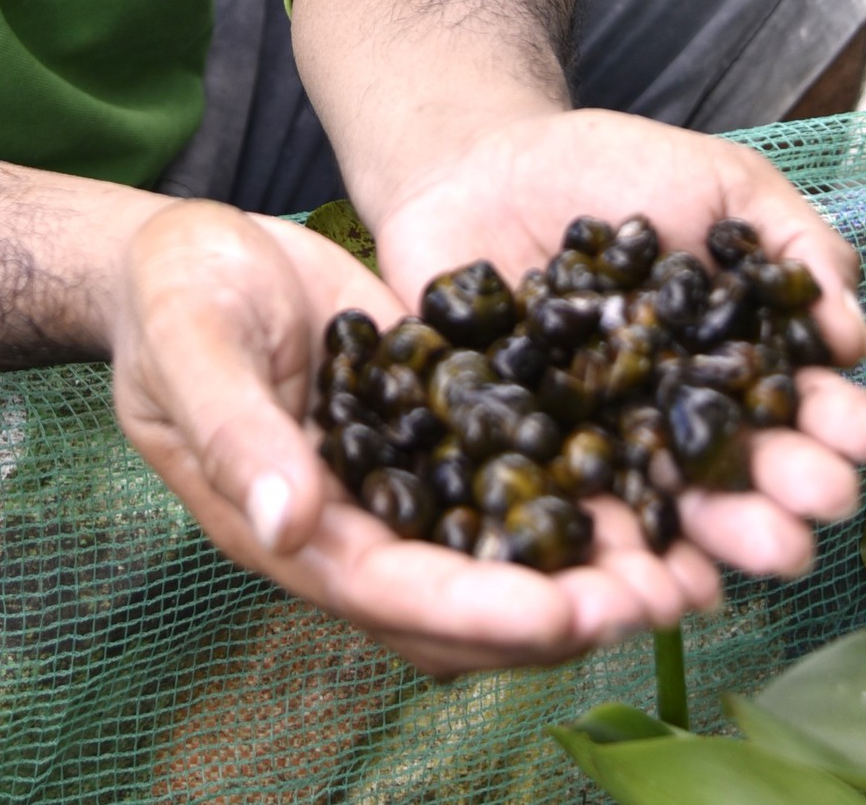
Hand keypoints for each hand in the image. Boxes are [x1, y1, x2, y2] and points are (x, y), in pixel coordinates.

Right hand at [106, 198, 774, 677]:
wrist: (187, 253)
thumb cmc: (174, 289)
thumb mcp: (191, 337)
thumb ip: (232, 425)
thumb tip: (286, 520)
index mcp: (293, 527)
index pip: (395, 592)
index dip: (482, 607)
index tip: (566, 611)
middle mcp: (357, 529)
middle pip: (469, 603)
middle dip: (566, 609)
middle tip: (664, 594)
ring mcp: (401, 487)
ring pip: (505, 557)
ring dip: (592, 571)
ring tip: (691, 563)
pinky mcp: (436, 434)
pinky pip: (514, 486)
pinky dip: (583, 498)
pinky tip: (660, 480)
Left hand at [369, 106, 865, 595]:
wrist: (478, 163)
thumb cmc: (612, 170)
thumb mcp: (721, 182)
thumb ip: (793, 241)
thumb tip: (849, 333)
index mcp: (737, 368)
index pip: (799, 408)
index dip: (834, 425)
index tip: (860, 432)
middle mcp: (681, 427)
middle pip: (741, 480)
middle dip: (785, 498)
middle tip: (813, 501)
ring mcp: (607, 452)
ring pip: (666, 519)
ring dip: (710, 550)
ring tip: (743, 560)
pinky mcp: (530, 464)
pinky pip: (566, 518)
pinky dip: (599, 553)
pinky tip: (634, 578)